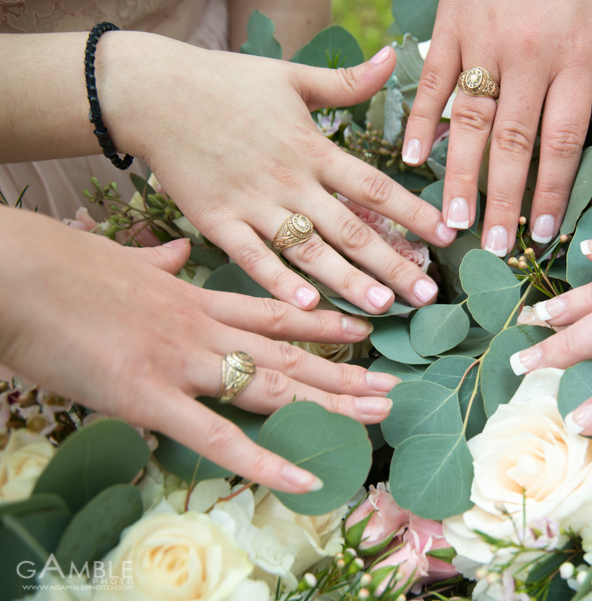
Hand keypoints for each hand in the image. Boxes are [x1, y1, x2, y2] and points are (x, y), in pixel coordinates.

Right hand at [0, 208, 399, 493]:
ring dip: (329, 405)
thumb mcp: (123, 259)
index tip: (362, 329)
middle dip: (345, 374)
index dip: (322, 321)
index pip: (274, 311)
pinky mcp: (150, 396)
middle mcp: (203, 329)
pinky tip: (306, 476)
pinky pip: (219, 437)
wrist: (15, 271)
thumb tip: (177, 251)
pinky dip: (266, 460)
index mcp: (194, 299)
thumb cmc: (60, 267)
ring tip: (377, 417)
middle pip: (289, 354)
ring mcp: (182, 362)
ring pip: (273, 386)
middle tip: (392, 389)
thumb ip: (160, 260)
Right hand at [98, 33, 455, 313]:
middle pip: (351, 228)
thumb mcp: (291, 76)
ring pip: (309, 249)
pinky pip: (252, 257)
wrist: (152, 92)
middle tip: (426, 295)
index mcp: (313, 148)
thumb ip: (346, 81)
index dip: (415, 212)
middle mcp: (290, 180)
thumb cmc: (225, 83)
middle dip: (393, 264)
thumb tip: (391, 58)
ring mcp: (253, 203)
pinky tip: (307, 306)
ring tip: (381, 309)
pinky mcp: (217, 221)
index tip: (448, 236)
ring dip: (347, 281)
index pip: (376, 186)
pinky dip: (279, 281)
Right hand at [401, 0, 591, 254]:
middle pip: (516, 142)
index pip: (564, 141)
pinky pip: (434, 78)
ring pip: (472, 119)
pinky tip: (414, 156)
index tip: (541, 234)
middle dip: (504, 199)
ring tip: (451, 220)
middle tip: (492, 246)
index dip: (552, 192)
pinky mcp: (453, 24)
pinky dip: (423, 117)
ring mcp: (486, 42)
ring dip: (461, 173)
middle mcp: (531, 59)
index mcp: (576, 62)